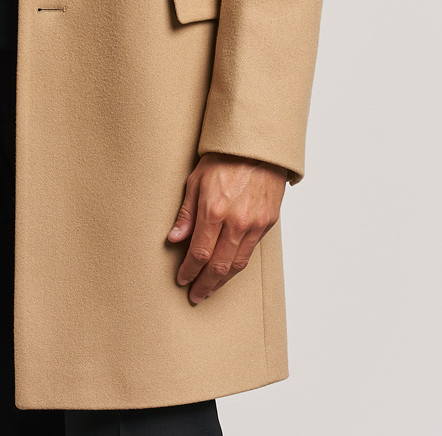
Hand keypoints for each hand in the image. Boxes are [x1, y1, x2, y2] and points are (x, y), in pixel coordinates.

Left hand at [167, 153, 286, 304]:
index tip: (182, 279)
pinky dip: (237, 266)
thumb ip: (186, 213)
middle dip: (204, 284)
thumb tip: (173, 239)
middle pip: (218, 266)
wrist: (257, 146)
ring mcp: (254, 224)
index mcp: (214, 210)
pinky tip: (228, 271)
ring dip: (221, 282)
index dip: (189, 270)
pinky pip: (250, 252)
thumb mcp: (196, 181)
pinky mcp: (268, 223)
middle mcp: (235, 222)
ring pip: (237, 265)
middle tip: (195, 295)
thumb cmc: (224, 159)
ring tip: (209, 290)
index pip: (199, 253)